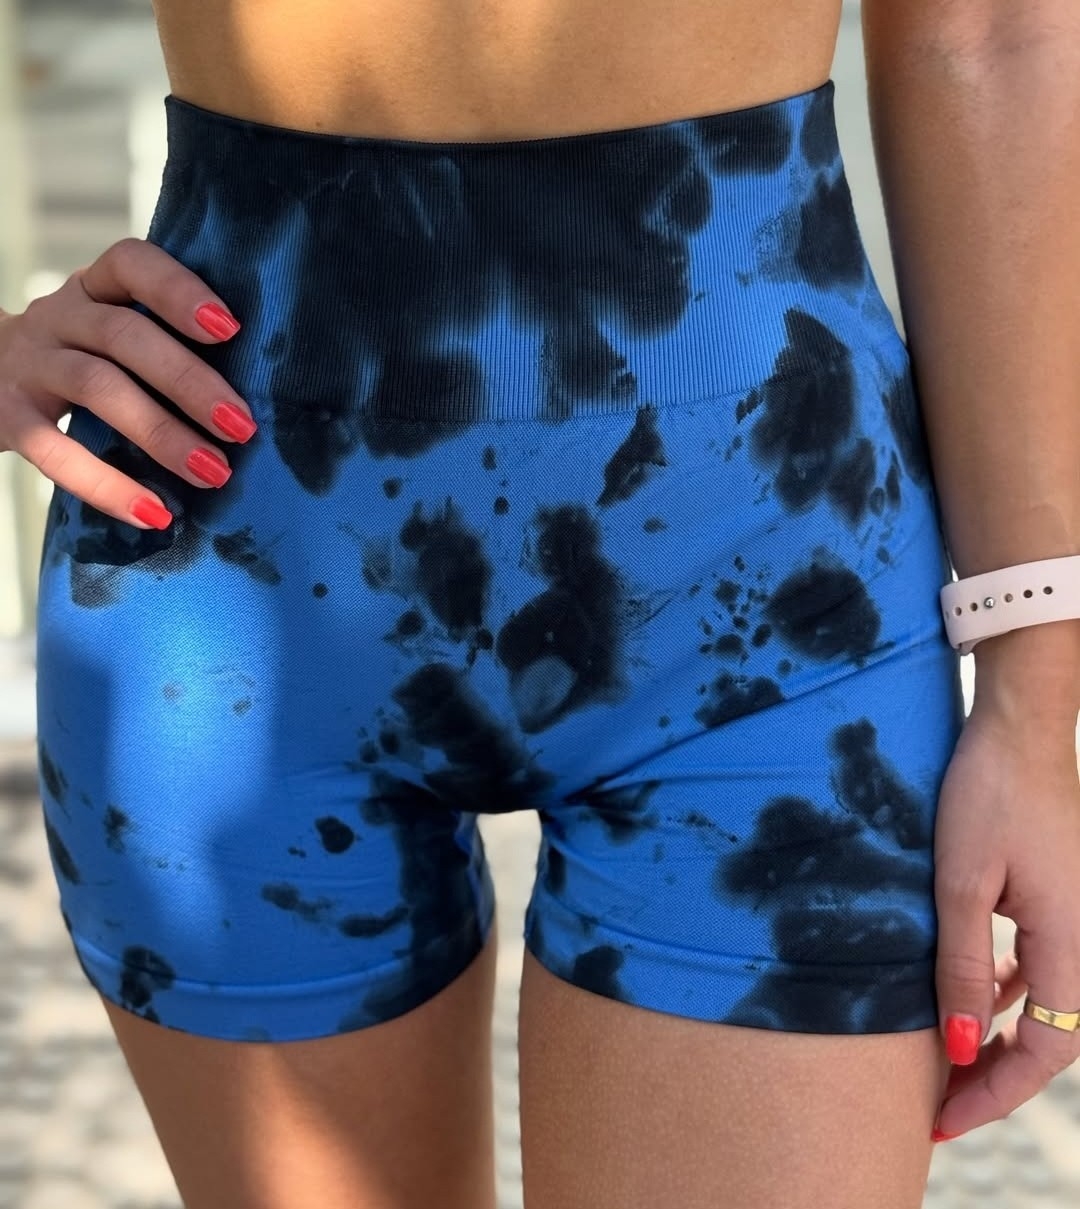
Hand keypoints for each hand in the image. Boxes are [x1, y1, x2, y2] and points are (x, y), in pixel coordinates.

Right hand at [0, 238, 255, 528]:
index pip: (131, 264)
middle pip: (125, 336)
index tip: (230, 329)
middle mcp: (59, 316)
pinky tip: (153, 514)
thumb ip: (165, 349)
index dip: (179, 290)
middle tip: (242, 427)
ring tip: (214, 472)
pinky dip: (107, 486)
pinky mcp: (7, 416)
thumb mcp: (111, 338)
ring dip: (162, 433)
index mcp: (94, 289)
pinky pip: (54, 451)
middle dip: (190, 382)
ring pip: (97, 387)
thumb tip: (253, 405)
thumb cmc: (80, 363)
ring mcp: (30, 365)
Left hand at [931, 694, 1079, 1138]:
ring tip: (947, 1062)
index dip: (994, 1094)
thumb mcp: (959, 883)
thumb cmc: (987, 793)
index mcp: (1073, 945)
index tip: (941, 1120)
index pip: (1045, 1054)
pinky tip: (972, 993)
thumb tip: (958, 1049)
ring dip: (998, 1037)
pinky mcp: (1058, 899)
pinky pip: (1038, 967)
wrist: (1018, 727)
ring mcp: (1075, 920)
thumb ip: (960, 966)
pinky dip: (1005, 992)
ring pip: (1043, 1006)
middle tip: (938, 1104)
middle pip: (1050, 1039)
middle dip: (994, 1076)